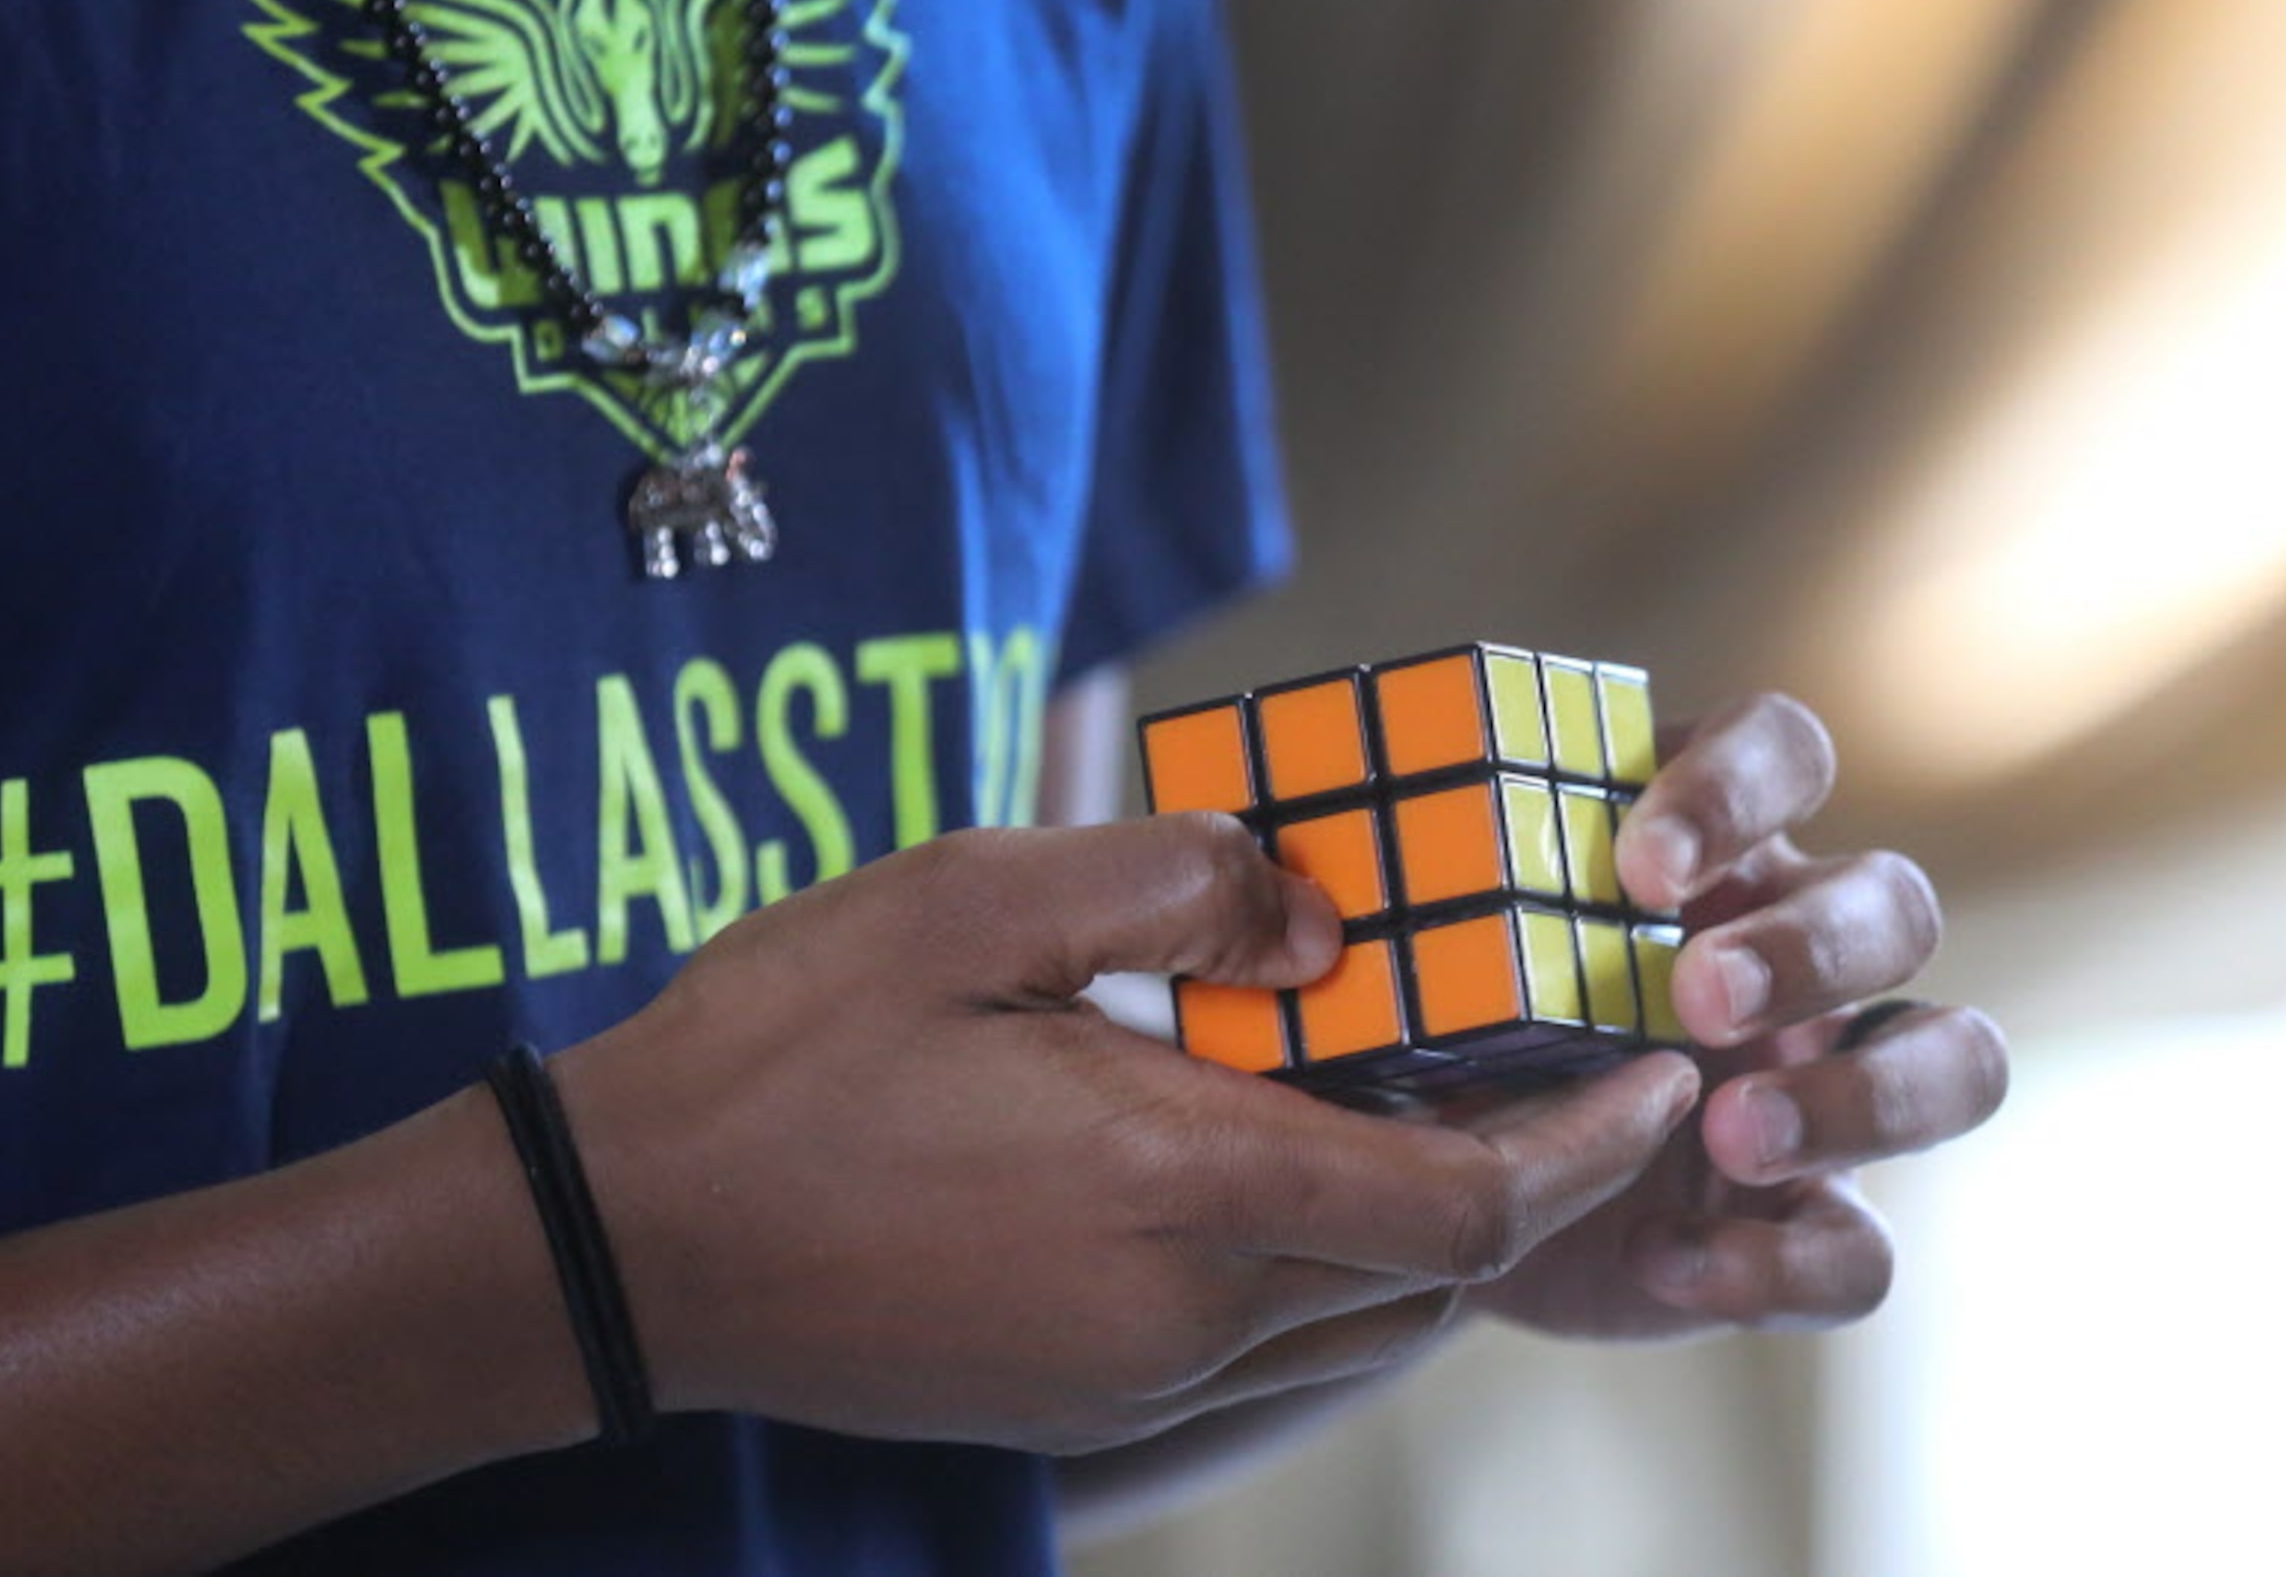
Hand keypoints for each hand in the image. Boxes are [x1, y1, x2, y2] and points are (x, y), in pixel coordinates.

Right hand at [554, 815, 1699, 1451]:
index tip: (1662, 1070)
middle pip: (1438, 1268)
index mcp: (1184, 1190)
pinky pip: (1273, 1345)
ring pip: (1363, 1318)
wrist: (623, 1246)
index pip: (1471, 1199)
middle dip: (1537, 1175)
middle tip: (1578, 1065)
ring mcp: (1131, 1378)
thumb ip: (1176, 883)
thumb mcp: (972, 897)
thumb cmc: (787, 1053)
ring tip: (1454, 1101)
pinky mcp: (1079, 1402)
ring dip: (1437, 1223)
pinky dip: (1338, 1264)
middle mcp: (1186, 1319)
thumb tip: (1324, 915)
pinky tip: (1302, 1165)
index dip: (1591, 1142)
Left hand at [1474, 694, 2007, 1340]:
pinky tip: (1666, 1263)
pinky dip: (1782, 1262)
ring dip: (1858, 1095)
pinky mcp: (1806, 1224)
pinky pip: (1865, 1250)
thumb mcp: (1417, 947)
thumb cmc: (1431, 1019)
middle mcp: (1797, 949)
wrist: (1425, 1192)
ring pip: (1952, 1059)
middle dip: (1811, 947)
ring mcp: (1822, 1087)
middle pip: (1897, 904)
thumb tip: (1284, 862)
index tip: (1642, 864)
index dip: (1742, 790)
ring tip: (1730, 1131)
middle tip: (1695, 997)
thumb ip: (1411, 888)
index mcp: (1710, 844)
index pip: (1786, 752)